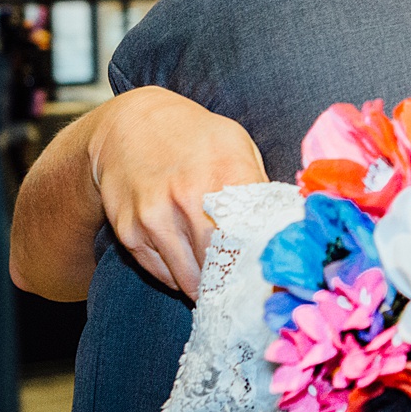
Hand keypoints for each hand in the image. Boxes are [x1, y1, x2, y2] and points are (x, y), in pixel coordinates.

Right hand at [85, 86, 268, 298]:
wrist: (130, 124)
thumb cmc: (194, 137)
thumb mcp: (236, 143)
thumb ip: (258, 188)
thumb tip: (281, 232)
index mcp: (227, 172)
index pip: (254, 237)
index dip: (264, 263)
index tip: (270, 277)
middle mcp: (189, 196)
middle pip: (222, 264)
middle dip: (234, 281)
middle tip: (244, 286)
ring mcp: (155, 217)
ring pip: (190, 279)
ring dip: (205, 285)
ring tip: (216, 281)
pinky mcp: (129, 233)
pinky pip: (163, 275)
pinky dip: (178, 276)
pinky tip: (186, 263)